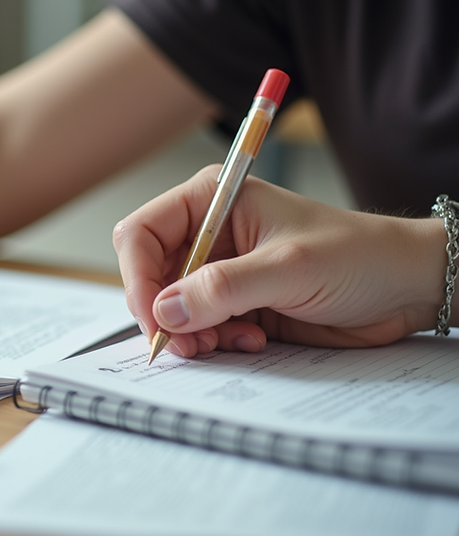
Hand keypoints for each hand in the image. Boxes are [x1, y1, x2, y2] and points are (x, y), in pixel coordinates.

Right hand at [113, 165, 444, 356]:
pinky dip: (216, 342)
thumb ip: (223, 288)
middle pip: (149, 275)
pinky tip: (252, 339)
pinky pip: (199, 328)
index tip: (155, 319)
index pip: (142, 234)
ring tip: (231, 341)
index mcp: (211, 199)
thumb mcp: (288, 268)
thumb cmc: (358, 255)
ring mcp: (219, 270)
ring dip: (193, 333)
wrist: (405, 287)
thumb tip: (165, 309)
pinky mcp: (234, 303)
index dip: (138, 278)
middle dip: (163, 313)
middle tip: (187, 344)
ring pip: (171, 307)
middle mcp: (209, 232)